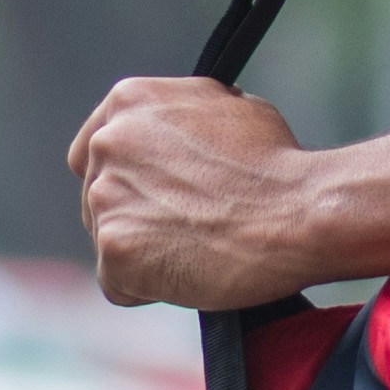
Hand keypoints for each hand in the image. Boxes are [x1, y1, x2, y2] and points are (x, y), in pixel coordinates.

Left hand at [72, 77, 323, 308]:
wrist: (296, 212)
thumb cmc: (275, 164)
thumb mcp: (227, 106)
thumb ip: (178, 117)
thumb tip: (172, 133)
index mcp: (129, 101)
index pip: (93, 148)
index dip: (122, 177)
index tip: (146, 195)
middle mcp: (108, 144)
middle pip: (97, 196)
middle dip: (134, 215)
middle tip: (185, 227)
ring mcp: (106, 198)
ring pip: (108, 240)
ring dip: (143, 253)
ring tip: (196, 249)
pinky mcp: (115, 250)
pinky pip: (118, 284)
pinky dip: (147, 289)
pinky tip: (188, 274)